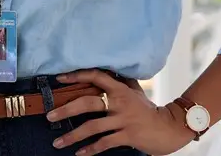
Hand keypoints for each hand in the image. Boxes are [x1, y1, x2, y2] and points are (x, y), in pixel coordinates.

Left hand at [46, 70, 194, 154]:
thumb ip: (117, 84)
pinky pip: (105, 143)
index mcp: (120, 89)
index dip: (76, 76)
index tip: (59, 78)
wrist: (170, 128)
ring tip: (57, 142)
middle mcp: (120, 102)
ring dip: (73, 135)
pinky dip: (91, 149)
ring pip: (93, 126)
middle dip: (66, 109)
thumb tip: (101, 73)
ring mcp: (124, 119)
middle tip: (49, 116)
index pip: (95, 76)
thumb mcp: (134, 92)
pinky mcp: (128, 135)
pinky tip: (79, 153)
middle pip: (88, 103)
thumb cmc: (148, 109)